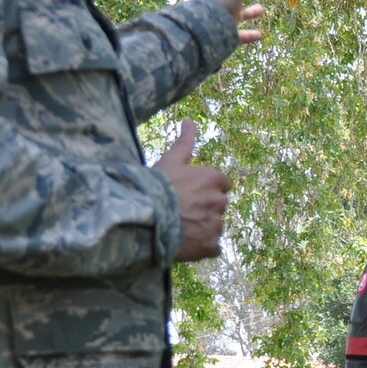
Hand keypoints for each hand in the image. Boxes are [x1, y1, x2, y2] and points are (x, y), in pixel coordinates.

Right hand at [154, 121, 229, 261]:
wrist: (143, 219)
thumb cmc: (155, 187)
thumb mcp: (170, 160)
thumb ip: (185, 142)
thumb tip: (189, 120)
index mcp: (214, 179)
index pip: (223, 184)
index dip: (207, 189)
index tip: (191, 193)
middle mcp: (219, 201)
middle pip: (218, 205)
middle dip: (205, 208)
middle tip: (182, 210)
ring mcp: (216, 225)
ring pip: (215, 226)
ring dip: (203, 227)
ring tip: (180, 226)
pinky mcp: (211, 246)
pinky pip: (212, 247)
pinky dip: (202, 246)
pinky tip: (185, 241)